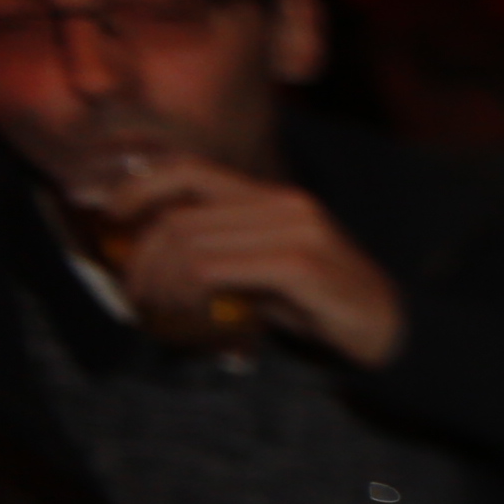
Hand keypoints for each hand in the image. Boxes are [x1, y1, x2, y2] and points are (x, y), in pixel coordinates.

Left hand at [82, 158, 401, 365]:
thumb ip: (225, 252)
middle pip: (181, 215)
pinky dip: (189, 293)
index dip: (140, 187)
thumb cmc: (326, 306)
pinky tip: (190, 314)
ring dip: (161, 281)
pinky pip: (217, 270)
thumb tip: (158, 256)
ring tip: (159, 308)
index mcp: (276, 197)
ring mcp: (296, 231)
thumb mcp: (269, 271)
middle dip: (143, 257)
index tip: (109, 215)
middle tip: (136, 293)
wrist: (394, 332)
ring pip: (192, 242)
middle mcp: (285, 204)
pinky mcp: (300, 264)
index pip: (191, 170)